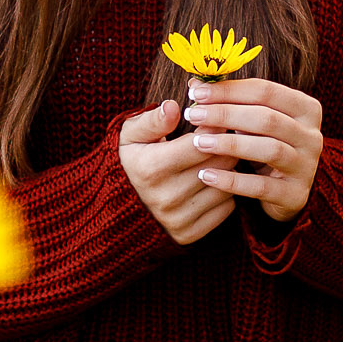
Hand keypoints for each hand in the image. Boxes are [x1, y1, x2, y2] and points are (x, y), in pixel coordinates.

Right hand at [120, 100, 236, 244]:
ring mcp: (178, 219)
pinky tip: (212, 183)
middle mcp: (166, 197)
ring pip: (227, 186)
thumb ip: (153, 120)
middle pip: (219, 164)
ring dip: (228, 171)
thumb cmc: (129, 161)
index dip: (214, 128)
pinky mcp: (188, 235)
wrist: (115, 207)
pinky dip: (225, 194)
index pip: (201, 144)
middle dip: (225, 146)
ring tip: (216, 159)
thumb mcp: (131, 135)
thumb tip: (173, 107)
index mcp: (151, 168)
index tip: (217, 119)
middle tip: (223, 136)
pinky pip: (226, 208)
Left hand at [184, 77, 323, 223]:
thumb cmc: (265, 146)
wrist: (286, 193)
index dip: (229, 89)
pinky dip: (232, 181)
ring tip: (197, 142)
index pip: (266, 90)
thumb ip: (230, 101)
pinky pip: (261, 187)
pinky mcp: (295, 195)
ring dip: (229, 144)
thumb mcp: (254, 121)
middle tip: (193, 114)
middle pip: (267, 118)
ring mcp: (306, 167)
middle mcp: (312, 136)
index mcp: (306, 108)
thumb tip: (194, 83)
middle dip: (225, 114)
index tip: (196, 92)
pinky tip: (206, 175)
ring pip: (269, 149)